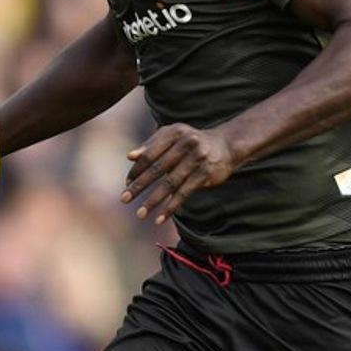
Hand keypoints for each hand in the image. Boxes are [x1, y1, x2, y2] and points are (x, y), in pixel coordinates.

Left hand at [121, 123, 237, 223]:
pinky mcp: (206, 173)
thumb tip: (130, 157)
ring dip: (153, 200)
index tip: (127, 183)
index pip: (150, 154)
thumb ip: (151, 145)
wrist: (226, 145)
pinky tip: (160, 218)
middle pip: (158, 168)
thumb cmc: (191, 142)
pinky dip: (171, 206)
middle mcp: (187, 143)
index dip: (137, 169)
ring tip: (140, 214)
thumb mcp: (173, 138)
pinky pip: (184, 193)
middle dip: (140, 186)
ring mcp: (197, 158)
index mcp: (175, 133)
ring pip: (170, 183)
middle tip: (124, 199)